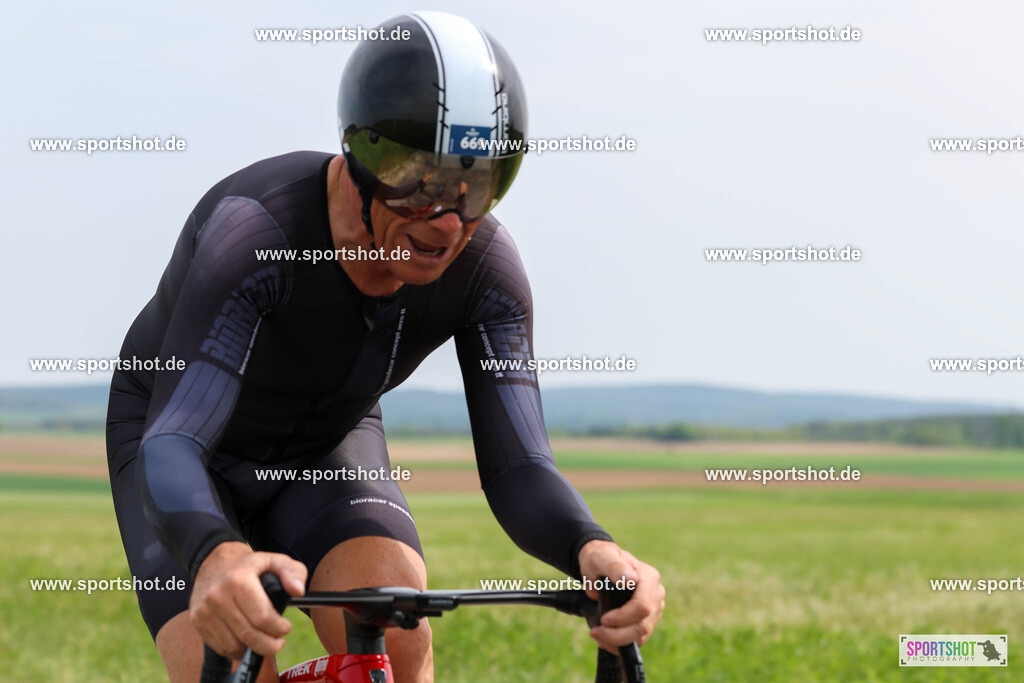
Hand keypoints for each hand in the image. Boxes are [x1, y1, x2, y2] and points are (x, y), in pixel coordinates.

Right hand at [189, 541, 307, 658]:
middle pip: (248, 635)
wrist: (213, 562)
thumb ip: (292, 573)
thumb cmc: (250, 566)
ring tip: (265, 642)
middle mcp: (218, 596)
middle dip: (269, 645)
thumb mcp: (274, 560)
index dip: (278, 628)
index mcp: (238, 580)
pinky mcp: (197, 621)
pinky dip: (237, 650)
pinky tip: (247, 642)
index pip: (262, 616)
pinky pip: (220, 647)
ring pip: (233, 645)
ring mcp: (205, 611)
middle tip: (279, 643)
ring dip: (253, 650)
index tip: (286, 628)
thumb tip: (298, 592)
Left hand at [578, 540, 664, 652]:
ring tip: (598, 635)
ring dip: (618, 641)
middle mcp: (656, 594)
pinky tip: (605, 638)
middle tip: (596, 632)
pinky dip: (621, 643)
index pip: (642, 606)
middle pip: (643, 625)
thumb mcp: (602, 557)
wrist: (600, 564)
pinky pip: (638, 638)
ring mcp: (654, 608)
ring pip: (642, 635)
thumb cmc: (601, 558)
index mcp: (649, 577)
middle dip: (618, 634)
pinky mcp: (648, 619)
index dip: (623, 617)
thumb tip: (630, 579)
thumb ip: (614, 566)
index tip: (604, 619)